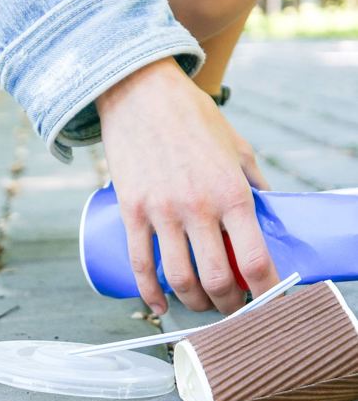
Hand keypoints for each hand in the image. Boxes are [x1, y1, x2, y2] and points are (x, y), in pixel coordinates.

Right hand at [96, 57, 278, 314]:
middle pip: (218, 279)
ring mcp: (162, 211)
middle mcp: (199, 207)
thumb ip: (255, 182)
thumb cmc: (194, 118)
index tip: (268, 300)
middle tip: (233, 307)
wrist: (143, 93)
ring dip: (194, 303)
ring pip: (179, 279)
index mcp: (231, 192)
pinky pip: (140, 264)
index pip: (255, 259)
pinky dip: (149, 293)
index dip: (266, 291)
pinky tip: (158, 305)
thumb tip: (269, 211)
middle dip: (230, 305)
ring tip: (201, 304)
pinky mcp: (131, 211)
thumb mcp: (237, 146)